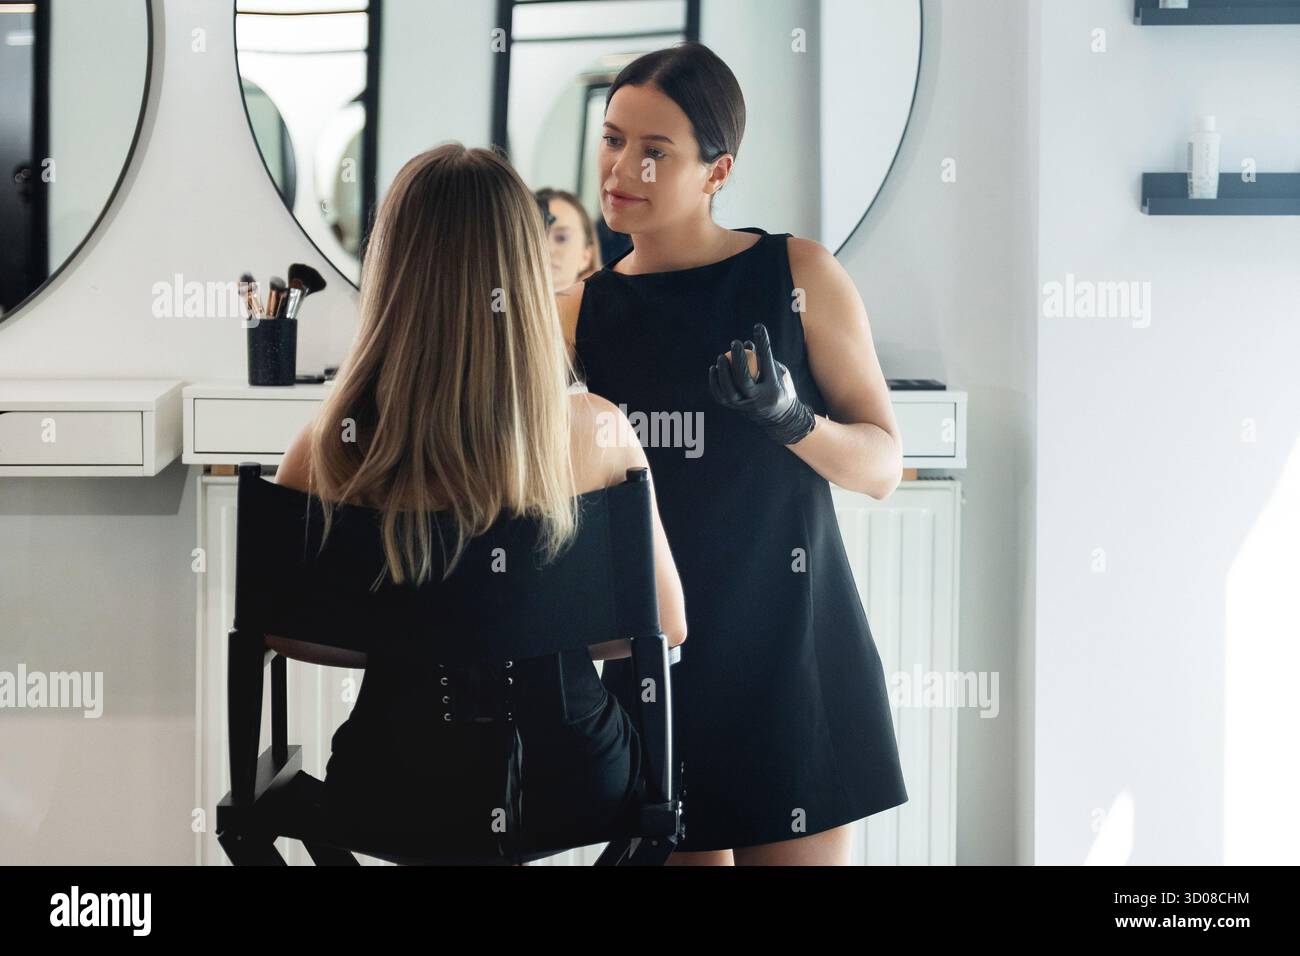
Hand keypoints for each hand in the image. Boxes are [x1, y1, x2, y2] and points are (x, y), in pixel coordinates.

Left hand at [708, 323, 816, 444]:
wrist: (779, 417)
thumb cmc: (779, 387)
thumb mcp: (778, 373)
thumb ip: (764, 359)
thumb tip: (747, 343)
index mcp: (774, 390)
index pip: (767, 363)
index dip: (763, 344)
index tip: (758, 327)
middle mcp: (759, 400)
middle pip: (745, 380)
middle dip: (738, 359)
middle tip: (735, 342)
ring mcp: (746, 407)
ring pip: (729, 391)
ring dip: (723, 372)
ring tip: (721, 356)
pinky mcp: (736, 410)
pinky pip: (721, 396)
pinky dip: (715, 382)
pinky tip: (714, 369)